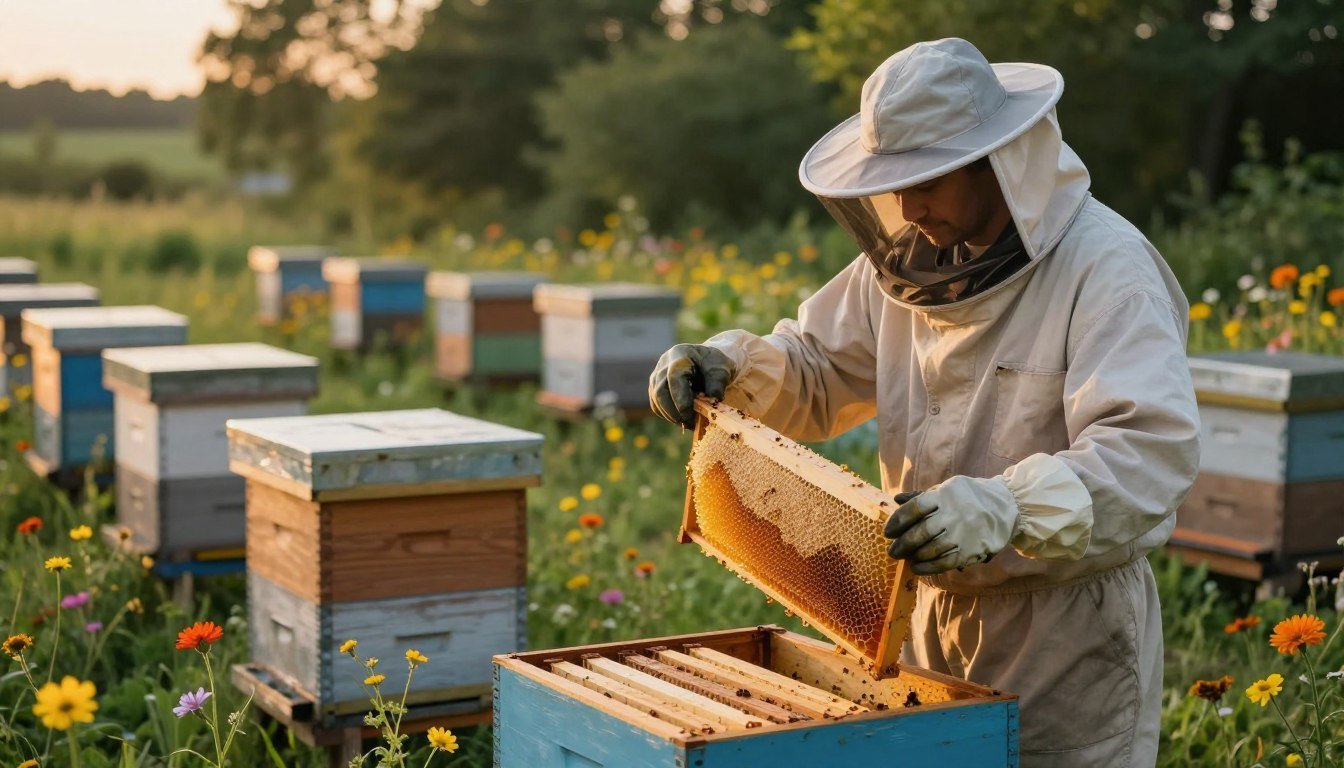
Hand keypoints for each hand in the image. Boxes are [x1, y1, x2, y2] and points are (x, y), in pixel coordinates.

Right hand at [648, 344, 736, 427]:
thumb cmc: (714, 365)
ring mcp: (657, 375)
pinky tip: (682, 419)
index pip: (674, 379)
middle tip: (689, 424)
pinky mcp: (655, 386)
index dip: (680, 400)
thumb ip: (718, 382)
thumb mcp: (722, 370)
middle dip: (674, 412)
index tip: (690, 416)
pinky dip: (667, 415)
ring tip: (688, 423)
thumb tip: (714, 398)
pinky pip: (656, 404)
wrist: (707, 361)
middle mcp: (664, 363)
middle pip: (660, 391)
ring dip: (671, 416)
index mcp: (680, 355)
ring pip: (656, 400)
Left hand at [882, 475, 1019, 574]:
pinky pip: (945, 562)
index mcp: (945, 495)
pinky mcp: (972, 549)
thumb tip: (896, 499)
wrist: (1008, 505)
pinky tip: (918, 568)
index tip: (888, 532)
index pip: (914, 508)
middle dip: (902, 544)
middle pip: (920, 531)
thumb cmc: (969, 497)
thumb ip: (922, 496)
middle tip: (892, 551)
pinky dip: (928, 567)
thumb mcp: (947, 489)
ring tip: (906, 558)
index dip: (898, 521)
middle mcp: (954, 513)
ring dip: (914, 556)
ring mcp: (963, 532)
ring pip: (931, 549)